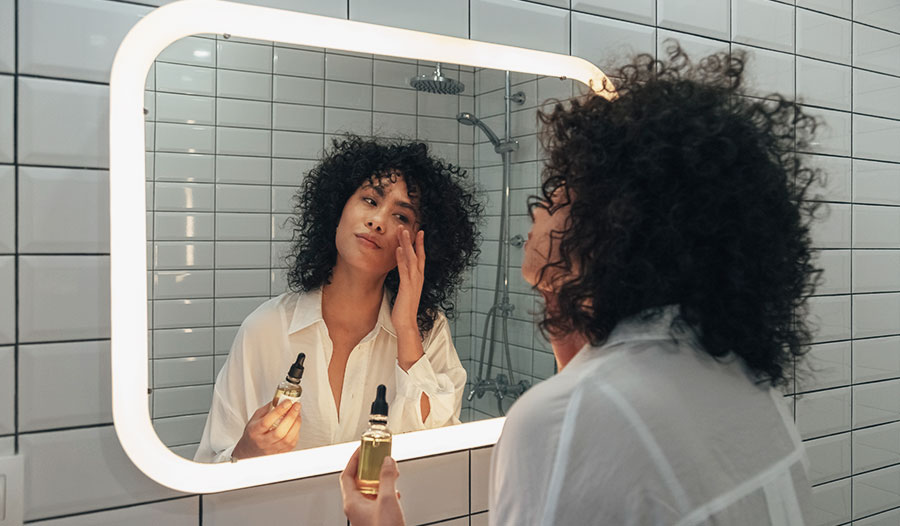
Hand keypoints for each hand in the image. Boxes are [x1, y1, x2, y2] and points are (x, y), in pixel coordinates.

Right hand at [231, 399, 300, 459]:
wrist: (250, 450)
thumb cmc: (253, 433)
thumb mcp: (255, 418)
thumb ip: (267, 409)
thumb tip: (280, 399)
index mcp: (255, 432)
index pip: (267, 421)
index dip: (279, 411)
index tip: (287, 402)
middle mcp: (263, 442)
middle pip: (279, 432)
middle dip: (291, 417)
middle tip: (296, 406)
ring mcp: (272, 449)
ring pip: (288, 439)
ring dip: (296, 424)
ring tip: (297, 413)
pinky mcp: (281, 453)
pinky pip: (292, 443)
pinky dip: (297, 431)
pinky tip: (296, 423)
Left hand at [340, 447, 405, 525]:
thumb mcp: (387, 500)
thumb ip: (386, 478)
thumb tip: (386, 461)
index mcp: (352, 502)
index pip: (347, 474)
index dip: (354, 460)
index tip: (362, 449)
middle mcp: (355, 508)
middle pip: (358, 481)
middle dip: (369, 468)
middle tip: (377, 457)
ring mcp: (364, 514)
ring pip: (368, 490)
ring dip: (379, 479)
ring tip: (389, 472)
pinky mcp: (374, 518)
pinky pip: (376, 499)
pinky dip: (384, 491)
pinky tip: (393, 491)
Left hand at [392, 229, 425, 361]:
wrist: (407, 324)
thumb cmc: (404, 310)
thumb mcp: (405, 292)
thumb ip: (405, 281)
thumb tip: (402, 272)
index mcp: (418, 279)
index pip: (421, 258)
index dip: (419, 245)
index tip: (418, 233)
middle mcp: (418, 278)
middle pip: (418, 255)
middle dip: (413, 240)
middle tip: (410, 227)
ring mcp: (413, 282)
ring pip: (412, 259)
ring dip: (407, 245)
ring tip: (403, 232)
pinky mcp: (407, 287)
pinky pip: (404, 270)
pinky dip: (401, 259)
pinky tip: (397, 249)